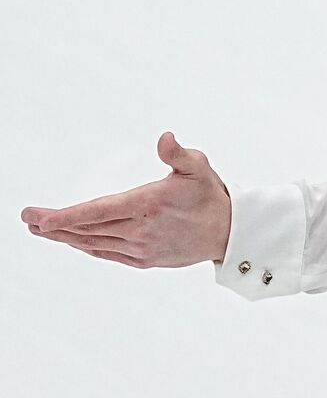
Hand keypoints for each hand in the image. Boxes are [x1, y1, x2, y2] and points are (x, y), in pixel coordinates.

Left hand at [21, 132, 231, 268]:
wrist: (228, 232)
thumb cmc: (210, 196)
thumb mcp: (198, 166)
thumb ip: (177, 153)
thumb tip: (164, 137)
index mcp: (147, 205)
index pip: (95, 212)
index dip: (63, 216)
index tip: (37, 215)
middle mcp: (140, 230)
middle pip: (86, 229)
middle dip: (53, 224)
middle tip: (28, 217)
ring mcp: (140, 248)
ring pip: (92, 243)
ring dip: (64, 236)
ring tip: (42, 229)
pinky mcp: (143, 260)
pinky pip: (106, 253)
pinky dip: (86, 246)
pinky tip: (74, 241)